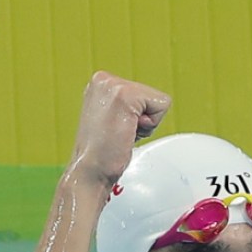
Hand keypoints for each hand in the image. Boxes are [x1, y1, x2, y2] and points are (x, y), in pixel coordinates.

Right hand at [69, 71, 170, 185]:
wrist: (90, 171)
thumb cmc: (101, 154)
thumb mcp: (108, 118)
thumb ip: (124, 106)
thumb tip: (141, 106)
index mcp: (99, 83)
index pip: (141, 93)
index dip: (135, 117)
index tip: (115, 128)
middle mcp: (104, 79)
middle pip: (151, 95)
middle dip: (140, 119)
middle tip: (118, 133)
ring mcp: (113, 85)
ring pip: (157, 100)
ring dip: (144, 124)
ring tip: (121, 133)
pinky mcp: (126, 95)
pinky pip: (162, 106)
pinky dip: (149, 126)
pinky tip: (127, 133)